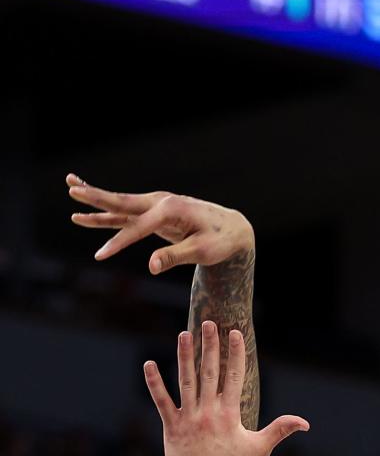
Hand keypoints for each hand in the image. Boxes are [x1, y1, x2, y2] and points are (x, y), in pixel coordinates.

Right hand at [66, 174, 252, 273]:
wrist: (231, 230)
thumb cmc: (219, 241)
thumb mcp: (201, 252)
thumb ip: (175, 257)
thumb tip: (151, 267)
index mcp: (171, 209)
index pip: (138, 227)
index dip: (118, 243)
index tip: (100, 256)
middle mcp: (161, 202)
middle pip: (122, 201)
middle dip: (96, 197)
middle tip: (71, 188)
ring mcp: (157, 205)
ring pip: (121, 204)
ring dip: (96, 198)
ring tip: (70, 188)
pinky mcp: (155, 214)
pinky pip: (128, 213)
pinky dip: (109, 210)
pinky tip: (91, 210)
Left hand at [144, 322, 306, 455]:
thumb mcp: (260, 449)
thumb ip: (280, 430)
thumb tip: (304, 423)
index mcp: (229, 415)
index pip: (234, 377)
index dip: (235, 354)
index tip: (235, 333)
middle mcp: (208, 413)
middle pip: (209, 372)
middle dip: (210, 346)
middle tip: (208, 322)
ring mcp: (188, 419)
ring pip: (186, 381)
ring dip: (184, 356)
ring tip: (184, 334)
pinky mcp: (171, 428)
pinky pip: (161, 401)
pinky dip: (154, 383)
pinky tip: (149, 364)